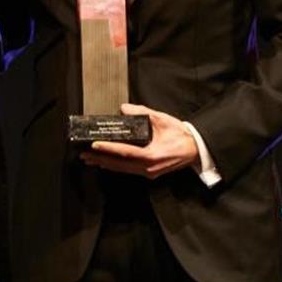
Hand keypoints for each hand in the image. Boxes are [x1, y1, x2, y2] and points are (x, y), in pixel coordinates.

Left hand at [79, 103, 198, 178]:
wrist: (195, 149)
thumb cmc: (180, 135)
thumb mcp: (162, 119)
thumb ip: (142, 112)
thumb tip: (124, 108)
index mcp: (151, 155)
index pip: (124, 152)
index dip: (108, 148)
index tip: (94, 144)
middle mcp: (148, 167)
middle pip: (119, 164)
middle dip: (100, 158)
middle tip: (85, 154)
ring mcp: (149, 172)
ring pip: (122, 169)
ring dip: (106, 164)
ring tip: (91, 159)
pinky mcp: (150, 172)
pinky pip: (129, 170)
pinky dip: (116, 166)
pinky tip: (107, 163)